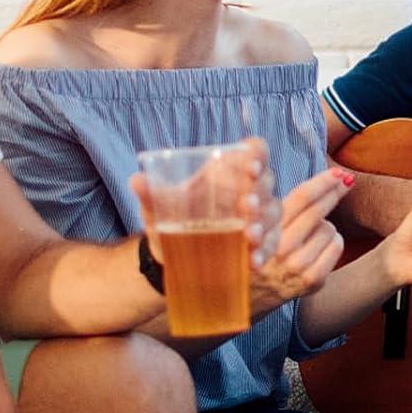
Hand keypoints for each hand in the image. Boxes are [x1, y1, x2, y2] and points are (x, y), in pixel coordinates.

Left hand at [131, 138, 280, 270]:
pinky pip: (272, 243)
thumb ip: (150, 193)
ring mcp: (258, 216)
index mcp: (227, 170)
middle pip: (267, 182)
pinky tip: (253, 261)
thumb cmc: (172, 217)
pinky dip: (265, 252)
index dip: (258, 154)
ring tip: (250, 236)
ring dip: (264, 224)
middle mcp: (248, 189)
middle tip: (245, 206)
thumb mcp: (159, 205)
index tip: (250, 166)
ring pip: (274, 212)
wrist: (172, 253)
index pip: (254, 151)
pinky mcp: (261, 241)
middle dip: (260, 194)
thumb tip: (137, 180)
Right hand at [249, 167, 351, 315]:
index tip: (338, 173)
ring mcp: (298, 265)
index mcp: (265, 229)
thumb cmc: (252, 254)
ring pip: (329, 227)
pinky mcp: (312, 280)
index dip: (323, 182)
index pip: (301, 198)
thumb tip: (312, 180)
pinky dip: (333, 242)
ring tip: (308, 235)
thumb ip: (275, 206)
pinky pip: (337, 246)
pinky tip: (318, 247)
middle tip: (347, 181)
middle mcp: (280, 247)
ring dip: (325, 226)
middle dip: (335, 192)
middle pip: (318, 211)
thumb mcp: (255, 226)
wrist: (246, 298)